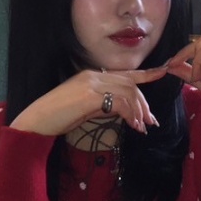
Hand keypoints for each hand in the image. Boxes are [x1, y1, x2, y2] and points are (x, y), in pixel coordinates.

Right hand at [9, 66, 166, 137]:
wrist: (37, 121)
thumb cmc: (57, 117)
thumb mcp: (85, 108)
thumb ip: (103, 104)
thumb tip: (122, 110)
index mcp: (92, 76)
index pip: (124, 73)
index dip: (145, 74)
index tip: (163, 72)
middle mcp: (93, 76)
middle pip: (129, 83)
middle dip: (143, 103)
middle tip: (150, 121)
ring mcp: (91, 84)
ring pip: (127, 92)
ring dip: (138, 111)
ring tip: (141, 127)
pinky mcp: (90, 96)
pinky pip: (119, 102)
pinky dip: (129, 114)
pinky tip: (131, 126)